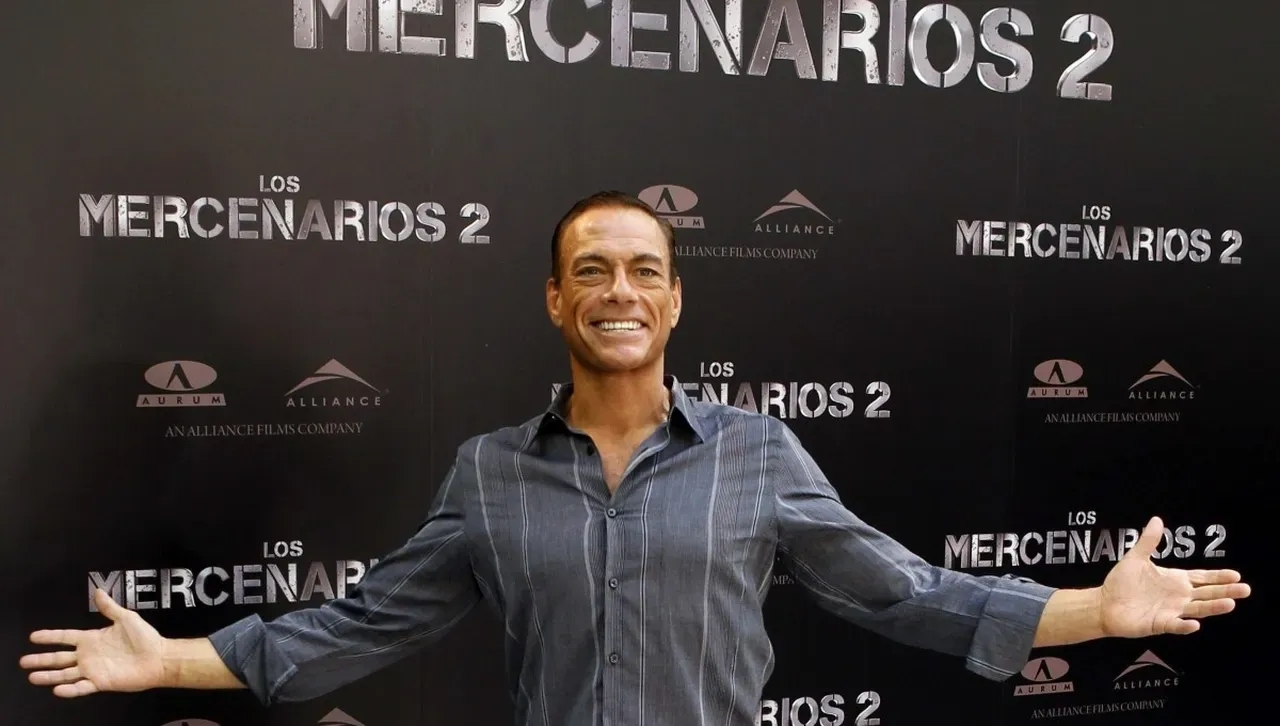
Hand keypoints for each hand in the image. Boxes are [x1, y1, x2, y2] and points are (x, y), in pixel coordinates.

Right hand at [19, 588, 167, 696]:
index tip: (34, 637)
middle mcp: (89, 655)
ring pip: (65, 674)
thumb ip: (109, 607)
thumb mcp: (126, 618)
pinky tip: (57, 689)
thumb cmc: (146, 638)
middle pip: (59, 658)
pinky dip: (69, 690)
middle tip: (24, 661)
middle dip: (41, 659)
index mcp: (92, 639)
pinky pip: (81, 688)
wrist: (159, 657)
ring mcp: (93, 670)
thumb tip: (98, 591)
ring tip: (32, 676)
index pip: (65, 637)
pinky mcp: (100, 682)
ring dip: (48, 676)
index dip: (50, 637)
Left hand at [1098, 516, 1250, 637]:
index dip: (1218, 576)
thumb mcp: (1135, 558)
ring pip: (1197, 609)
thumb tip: (1157, 520)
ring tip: (1230, 603)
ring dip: (1213, 607)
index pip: (1202, 578)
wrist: (1103, 603)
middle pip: (1206, 593)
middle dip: (1226, 591)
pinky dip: (1184, 625)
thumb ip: (1148, 541)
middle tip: (1245, 589)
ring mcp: (1170, 611)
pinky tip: (1195, 624)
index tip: (1236, 575)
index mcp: (1174, 580)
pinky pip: (1175, 625)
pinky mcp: (1159, 624)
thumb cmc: (1121, 583)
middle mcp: (1177, 596)